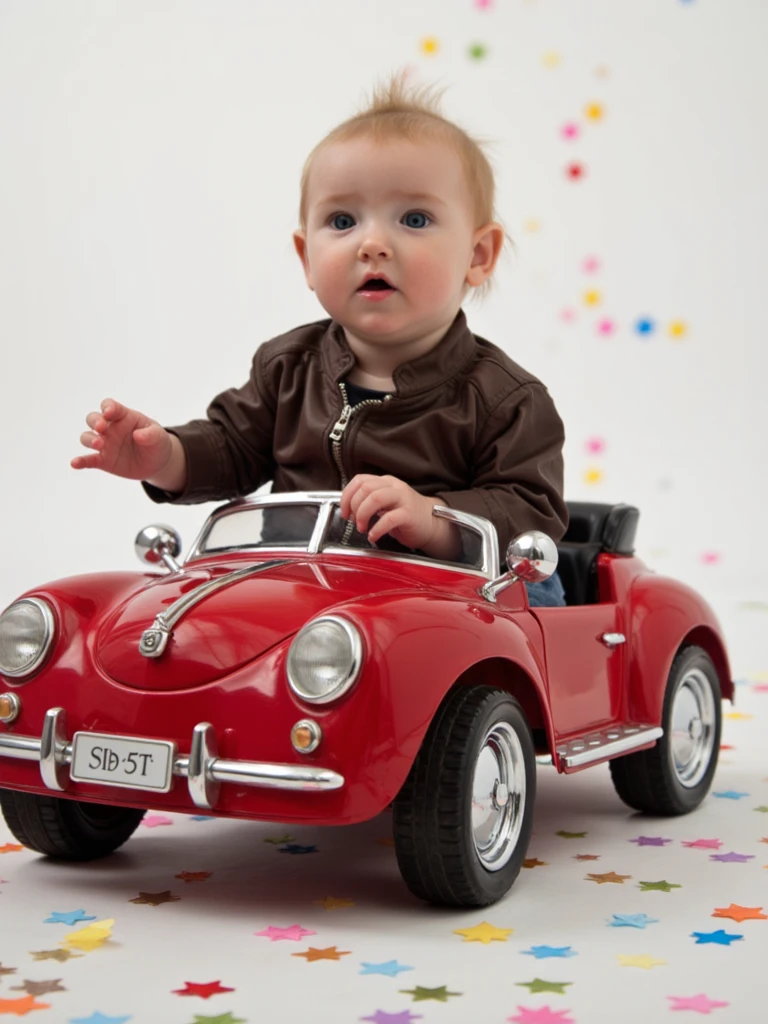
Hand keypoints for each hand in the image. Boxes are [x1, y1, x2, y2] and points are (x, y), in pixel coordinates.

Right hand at [70, 398, 180, 484]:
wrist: (156, 463)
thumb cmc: (157, 443)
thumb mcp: (159, 437)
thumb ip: (151, 434)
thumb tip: (139, 435)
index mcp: (124, 416)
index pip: (110, 406)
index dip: (107, 407)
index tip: (109, 412)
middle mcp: (110, 428)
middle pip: (93, 418)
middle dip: (94, 421)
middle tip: (101, 428)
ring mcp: (105, 444)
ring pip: (87, 437)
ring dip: (89, 439)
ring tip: (99, 445)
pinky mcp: (103, 460)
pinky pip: (88, 459)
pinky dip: (80, 461)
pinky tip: (75, 464)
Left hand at [340, 474, 457, 557]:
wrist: (432, 525)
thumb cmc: (405, 516)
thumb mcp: (385, 504)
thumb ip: (369, 501)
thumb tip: (348, 508)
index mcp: (386, 482)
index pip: (360, 480)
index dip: (347, 495)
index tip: (344, 511)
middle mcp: (394, 487)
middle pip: (366, 488)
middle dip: (354, 506)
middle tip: (353, 521)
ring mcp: (403, 499)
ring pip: (375, 498)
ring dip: (362, 515)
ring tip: (362, 528)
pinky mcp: (409, 514)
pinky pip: (388, 518)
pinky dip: (376, 529)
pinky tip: (373, 536)